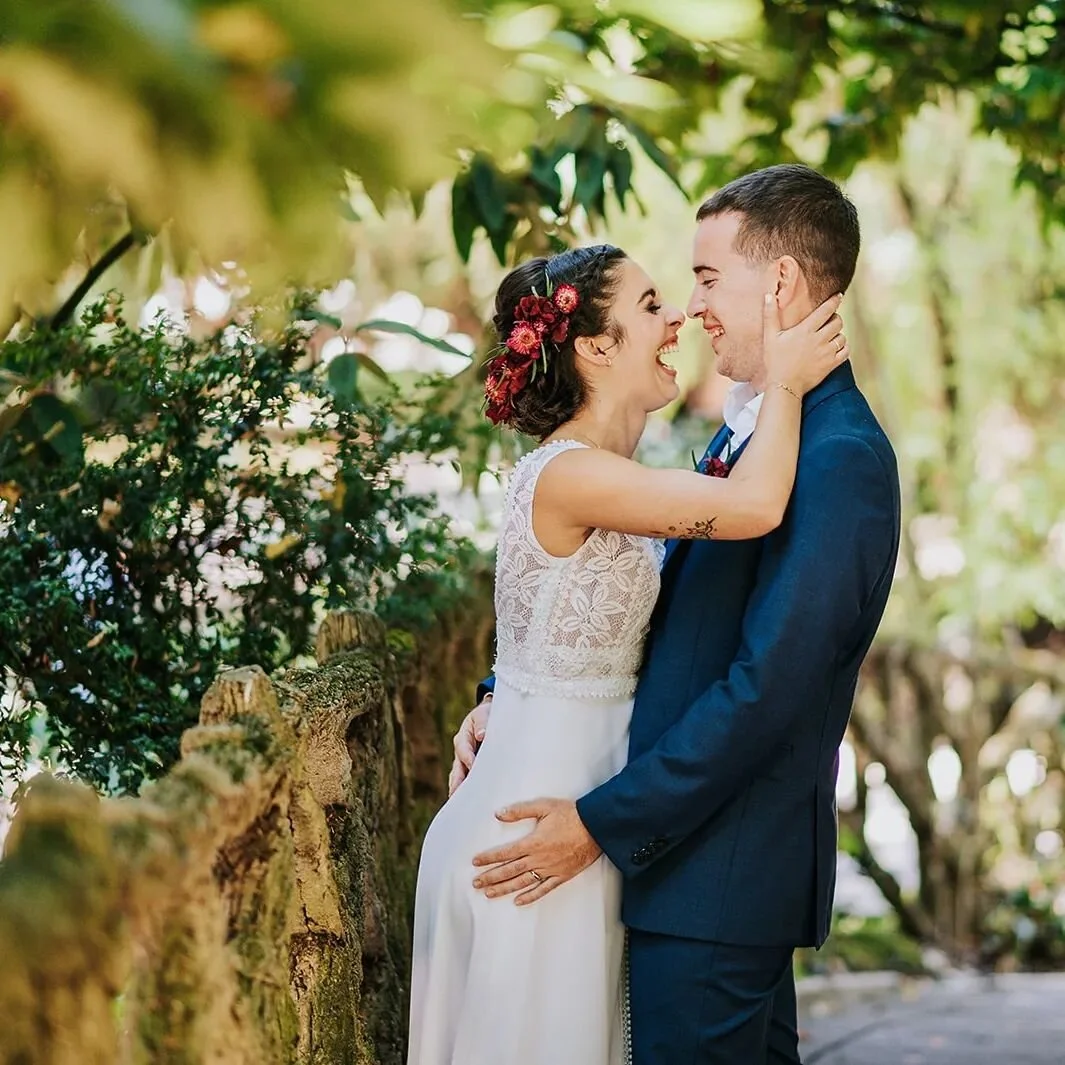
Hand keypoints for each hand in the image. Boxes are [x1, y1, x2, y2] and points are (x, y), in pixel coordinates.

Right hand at [447, 695, 491, 796]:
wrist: (491, 716)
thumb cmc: (489, 715)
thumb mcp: (484, 714)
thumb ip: (483, 723)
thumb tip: (481, 735)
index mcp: (463, 738)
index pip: (463, 750)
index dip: (467, 758)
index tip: (473, 766)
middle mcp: (462, 752)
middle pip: (457, 770)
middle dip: (457, 783)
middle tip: (457, 796)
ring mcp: (466, 763)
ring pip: (460, 779)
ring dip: (461, 791)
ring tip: (463, 807)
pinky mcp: (473, 770)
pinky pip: (470, 782)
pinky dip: (470, 793)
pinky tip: (474, 806)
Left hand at [471, 798, 601, 904]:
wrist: (596, 827)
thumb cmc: (570, 814)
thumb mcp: (544, 806)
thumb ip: (520, 811)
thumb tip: (498, 814)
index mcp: (533, 842)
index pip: (505, 853)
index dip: (488, 858)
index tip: (475, 862)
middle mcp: (539, 859)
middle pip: (510, 871)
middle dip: (491, 877)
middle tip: (475, 883)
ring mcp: (550, 870)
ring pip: (522, 883)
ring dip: (504, 889)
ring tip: (489, 893)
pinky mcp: (561, 876)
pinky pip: (543, 889)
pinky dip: (530, 897)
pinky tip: (518, 901)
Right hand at [763, 292, 848, 395]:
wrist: (784, 386)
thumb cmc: (775, 361)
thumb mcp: (770, 337)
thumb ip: (770, 315)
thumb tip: (768, 296)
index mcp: (806, 330)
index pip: (826, 310)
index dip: (834, 301)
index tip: (838, 296)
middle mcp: (819, 339)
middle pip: (838, 322)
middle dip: (835, 318)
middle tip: (829, 321)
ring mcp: (827, 352)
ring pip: (842, 336)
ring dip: (838, 334)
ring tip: (830, 337)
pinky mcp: (831, 364)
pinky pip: (845, 351)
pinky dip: (843, 348)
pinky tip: (836, 348)